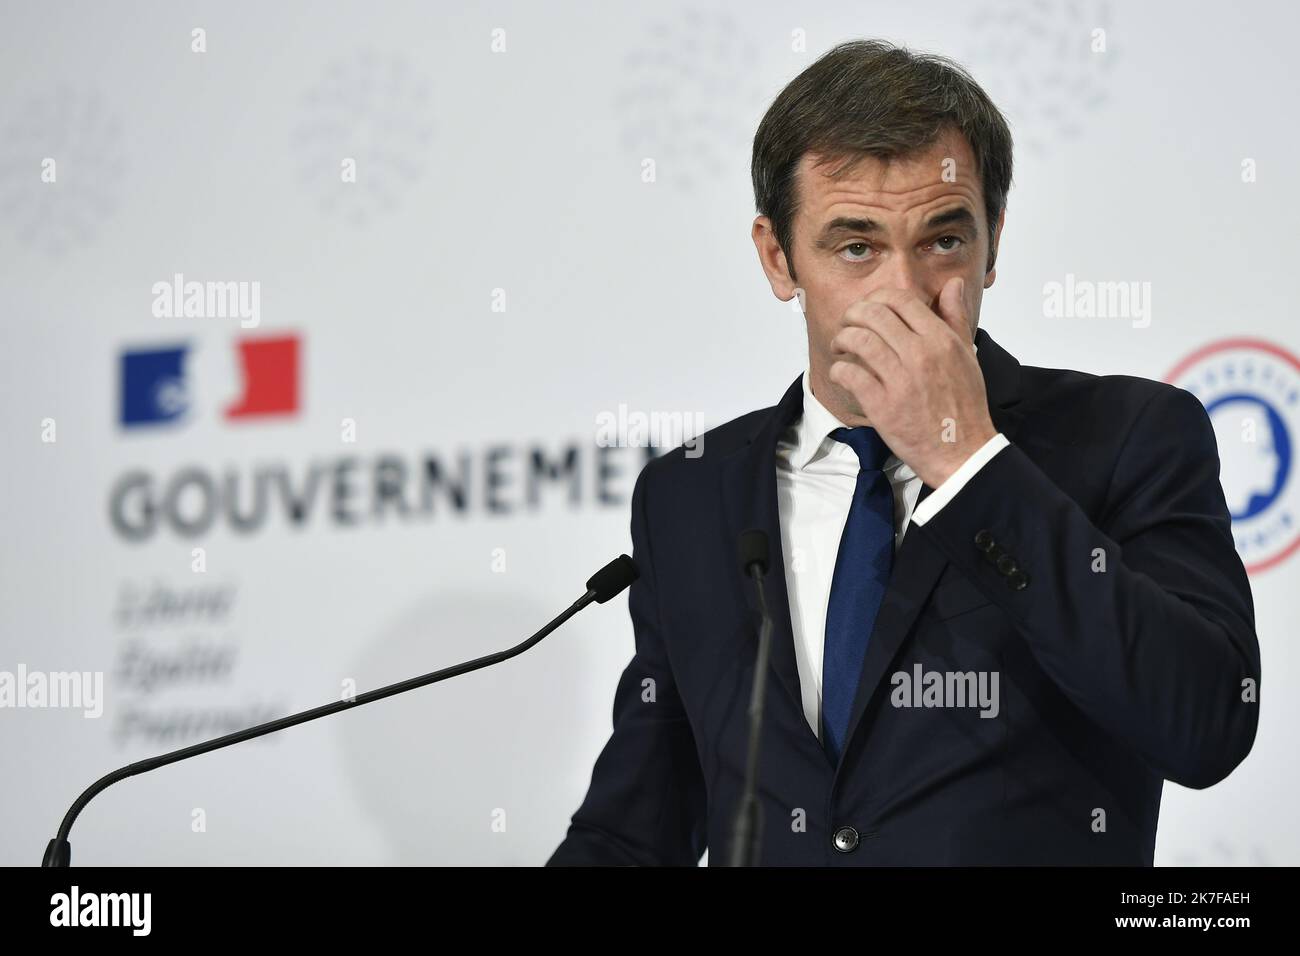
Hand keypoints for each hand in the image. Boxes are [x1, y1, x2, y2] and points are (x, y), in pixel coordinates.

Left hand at [828, 277, 996, 487]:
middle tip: (848, 324)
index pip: (900, 300)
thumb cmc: (963, 404)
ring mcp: (900, 381)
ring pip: (858, 341)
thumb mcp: (967, 356)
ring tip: (840, 347)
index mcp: (941, 340)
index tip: (868, 308)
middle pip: (874, 315)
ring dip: (842, 339)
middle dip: (853, 314)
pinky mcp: (883, 406)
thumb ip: (956, 318)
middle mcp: (920, 355)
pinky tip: (841, 373)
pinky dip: (839, 370)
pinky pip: (850, 375)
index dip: (876, 298)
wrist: (961, 450)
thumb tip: (952, 285)